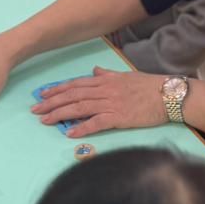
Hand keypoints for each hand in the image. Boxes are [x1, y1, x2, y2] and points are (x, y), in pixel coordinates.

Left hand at [30, 66, 167, 136]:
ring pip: (79, 108)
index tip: (42, 95)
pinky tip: (69, 133)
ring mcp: (111, 103)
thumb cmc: (150, 86)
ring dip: (60, 114)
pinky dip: (81, 128)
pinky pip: (96, 123)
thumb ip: (107, 74)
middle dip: (51, 103)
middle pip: (72, 96)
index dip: (56, 90)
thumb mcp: (125, 75)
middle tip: (35, 110)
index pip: (75, 84)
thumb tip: (94, 70)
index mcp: (105, 80)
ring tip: (45, 120)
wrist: (169, 94)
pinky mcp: (119, 117)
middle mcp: (104, 90)